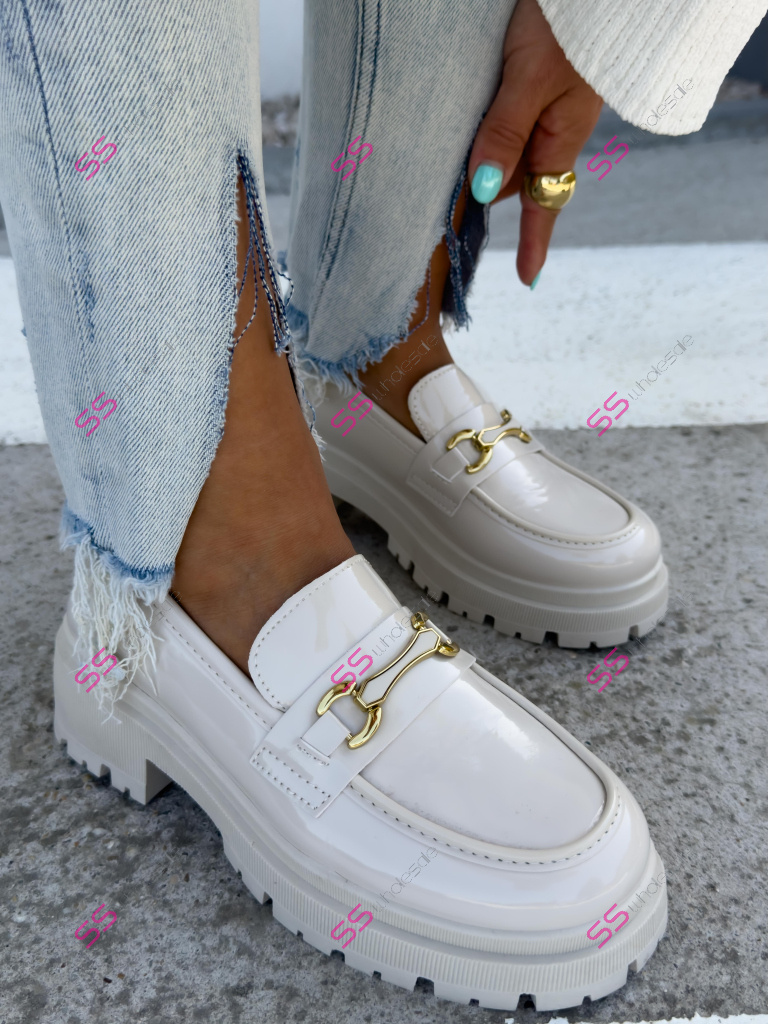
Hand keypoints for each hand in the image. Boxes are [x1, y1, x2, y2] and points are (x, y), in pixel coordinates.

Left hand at [468, 0, 603, 285]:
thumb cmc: (567, 26)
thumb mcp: (530, 80)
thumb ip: (505, 131)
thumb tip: (484, 189)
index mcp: (560, 140)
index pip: (544, 206)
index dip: (534, 244)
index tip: (527, 280)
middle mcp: (552, 132)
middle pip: (515, 182)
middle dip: (487, 197)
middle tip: (450, 214)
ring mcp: (544, 110)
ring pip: (506, 153)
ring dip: (482, 163)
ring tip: (448, 174)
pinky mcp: (531, 86)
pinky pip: (505, 125)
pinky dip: (485, 136)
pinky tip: (465, 131)